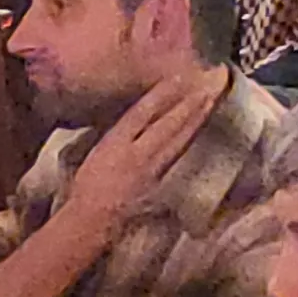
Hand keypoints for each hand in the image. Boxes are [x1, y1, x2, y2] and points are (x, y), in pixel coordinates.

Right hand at [57, 68, 224, 237]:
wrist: (93, 219)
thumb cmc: (87, 185)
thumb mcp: (97, 151)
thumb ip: (117, 133)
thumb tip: (135, 117)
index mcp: (115, 143)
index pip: (142, 112)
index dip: (162, 94)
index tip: (179, 77)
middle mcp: (137, 153)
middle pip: (168, 124)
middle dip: (189, 103)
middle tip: (209, 84)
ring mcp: (153, 168)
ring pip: (178, 139)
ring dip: (195, 118)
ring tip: (210, 100)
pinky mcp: (161, 181)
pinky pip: (177, 155)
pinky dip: (188, 139)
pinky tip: (197, 129)